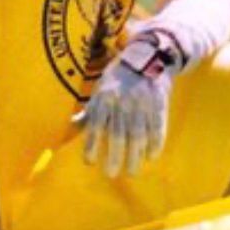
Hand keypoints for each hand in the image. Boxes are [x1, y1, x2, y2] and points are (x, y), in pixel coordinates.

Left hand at [78, 30, 183, 178]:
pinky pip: (158, 127)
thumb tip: (70, 127)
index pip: (96, 125)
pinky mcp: (159, 103)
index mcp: (105, 96)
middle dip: (115, 157)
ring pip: (138, 135)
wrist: (149, 55)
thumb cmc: (119, 76)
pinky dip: (155, 143)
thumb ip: (89, 110)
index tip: (90, 162)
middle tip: (112, 174)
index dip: (92, 144)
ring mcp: (142, 102)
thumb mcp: (100, 88)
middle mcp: (123, 101)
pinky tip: (152, 157)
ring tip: (132, 172)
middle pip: (118, 134)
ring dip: (135, 156)